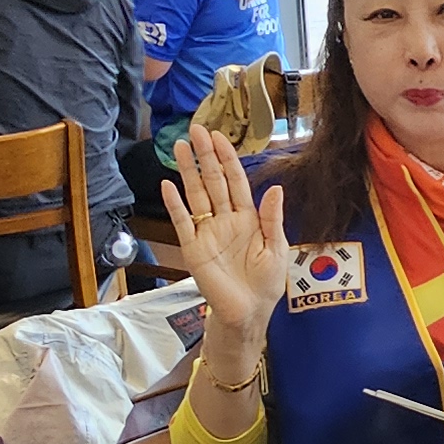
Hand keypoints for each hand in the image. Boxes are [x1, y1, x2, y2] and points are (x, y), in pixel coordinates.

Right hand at [161, 124, 290, 348]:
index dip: (227, 159)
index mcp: (247, 218)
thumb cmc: (265, 284)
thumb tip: (275, 187)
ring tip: (179, 147)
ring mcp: (207, 232)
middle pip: (213, 181)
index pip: (235, 181)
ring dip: (188, 171)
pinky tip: (168, 185)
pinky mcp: (193, 248)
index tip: (219, 137)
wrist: (247, 313)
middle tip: (196, 130)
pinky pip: (182, 222)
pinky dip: (175, 204)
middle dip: (205, 155)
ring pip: (196, 195)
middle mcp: (225, 220)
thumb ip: (272, 217)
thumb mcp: (276, 248)